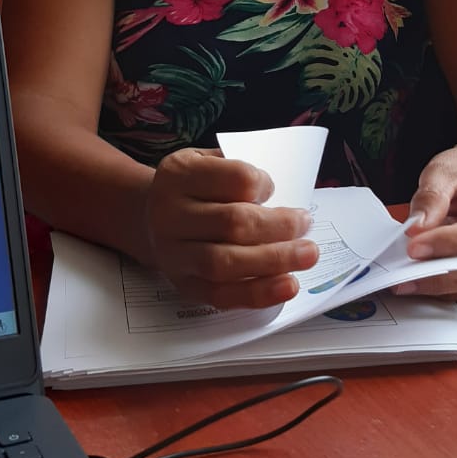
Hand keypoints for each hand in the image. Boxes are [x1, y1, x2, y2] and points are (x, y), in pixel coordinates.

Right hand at [144, 148, 318, 308]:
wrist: (149, 217)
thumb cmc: (195, 189)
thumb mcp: (209, 162)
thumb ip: (240, 174)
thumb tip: (284, 200)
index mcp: (179, 173)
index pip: (233, 178)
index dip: (263, 184)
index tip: (274, 189)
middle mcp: (170, 213)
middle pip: (232, 223)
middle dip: (279, 226)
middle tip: (305, 223)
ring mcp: (174, 253)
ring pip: (225, 263)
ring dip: (274, 260)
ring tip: (307, 255)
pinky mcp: (183, 284)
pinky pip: (221, 295)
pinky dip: (258, 293)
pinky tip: (286, 285)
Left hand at [401, 144, 456, 298]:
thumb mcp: (448, 167)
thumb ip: (432, 194)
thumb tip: (417, 227)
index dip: (448, 242)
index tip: (414, 246)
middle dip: (444, 273)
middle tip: (405, 272)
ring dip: (443, 285)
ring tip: (408, 279)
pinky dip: (447, 289)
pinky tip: (421, 281)